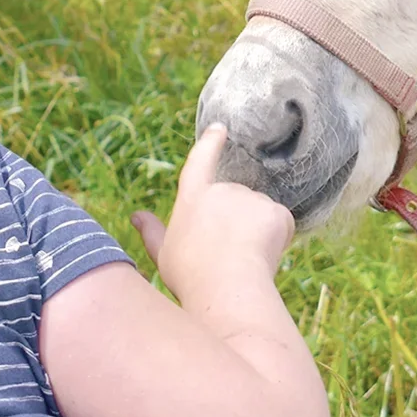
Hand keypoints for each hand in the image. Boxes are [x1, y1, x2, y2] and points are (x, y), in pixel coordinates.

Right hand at [130, 125, 295, 299]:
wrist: (225, 288)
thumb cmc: (190, 276)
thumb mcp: (163, 253)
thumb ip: (152, 231)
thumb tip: (136, 215)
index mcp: (192, 197)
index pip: (201, 161)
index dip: (210, 143)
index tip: (219, 128)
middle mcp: (222, 189)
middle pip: (236, 202)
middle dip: (238, 225)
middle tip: (229, 257)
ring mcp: (250, 198)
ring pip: (260, 215)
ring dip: (257, 234)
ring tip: (243, 261)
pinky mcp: (275, 211)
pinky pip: (281, 225)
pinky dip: (277, 240)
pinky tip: (263, 258)